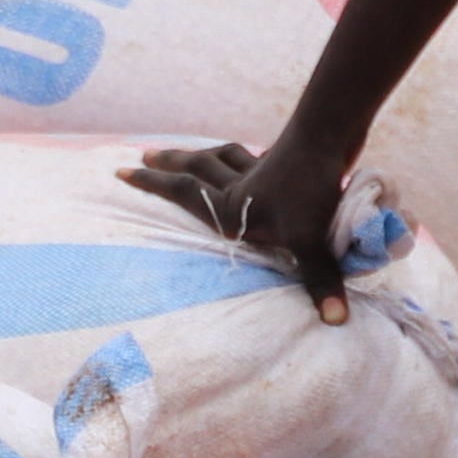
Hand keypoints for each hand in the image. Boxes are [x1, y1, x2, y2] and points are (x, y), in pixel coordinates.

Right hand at [120, 136, 356, 323]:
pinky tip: (253, 157)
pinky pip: (253, 157)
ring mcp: (260, 170)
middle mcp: (239, 188)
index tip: (122, 171)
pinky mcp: (282, 159)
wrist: (330, 136)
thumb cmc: (311, 191)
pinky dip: (246, 157)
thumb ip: (318, 279)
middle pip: (196, 169)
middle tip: (142, 155)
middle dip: (168, 164)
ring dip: (201, 155)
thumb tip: (335, 321)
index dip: (153, 183)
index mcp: (232, 209)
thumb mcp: (311, 240)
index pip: (184, 193)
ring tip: (186, 153)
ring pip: (221, 157)